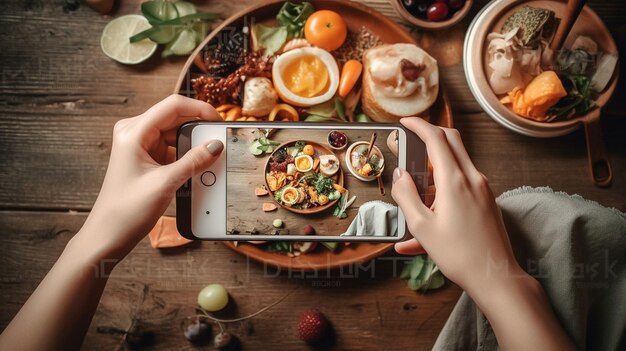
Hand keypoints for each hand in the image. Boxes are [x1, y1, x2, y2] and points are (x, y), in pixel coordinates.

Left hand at [77, 95, 223, 258]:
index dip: (200, 109)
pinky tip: (199, 165)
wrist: (108, 235)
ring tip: (211, 156)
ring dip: (194, 143)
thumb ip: (194, 161)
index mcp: (133, 131)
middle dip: (198, 127)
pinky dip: (187, 154)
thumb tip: (216, 146)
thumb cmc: (127, 210)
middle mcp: (135, 132)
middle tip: (219, 140)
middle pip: (175, 117)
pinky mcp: (145, 157)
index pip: (173, 106)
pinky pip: (172, 148)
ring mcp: (140, 144)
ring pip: (176, 133)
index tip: (219, 122)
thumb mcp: (166, 183)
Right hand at [392, 117, 521, 293]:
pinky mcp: (487, 199)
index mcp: (454, 181)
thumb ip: (406, 196)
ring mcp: (483, 188)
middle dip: (431, 133)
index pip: (436, 139)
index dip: (418, 126)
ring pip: (458, 161)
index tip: (405, 122)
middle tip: (411, 138)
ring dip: (436, 164)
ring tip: (416, 190)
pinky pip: (462, 183)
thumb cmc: (458, 255)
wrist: (495, 276)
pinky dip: (444, 187)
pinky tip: (428, 218)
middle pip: (452, 140)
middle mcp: (472, 178)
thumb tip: (400, 175)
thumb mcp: (422, 227)